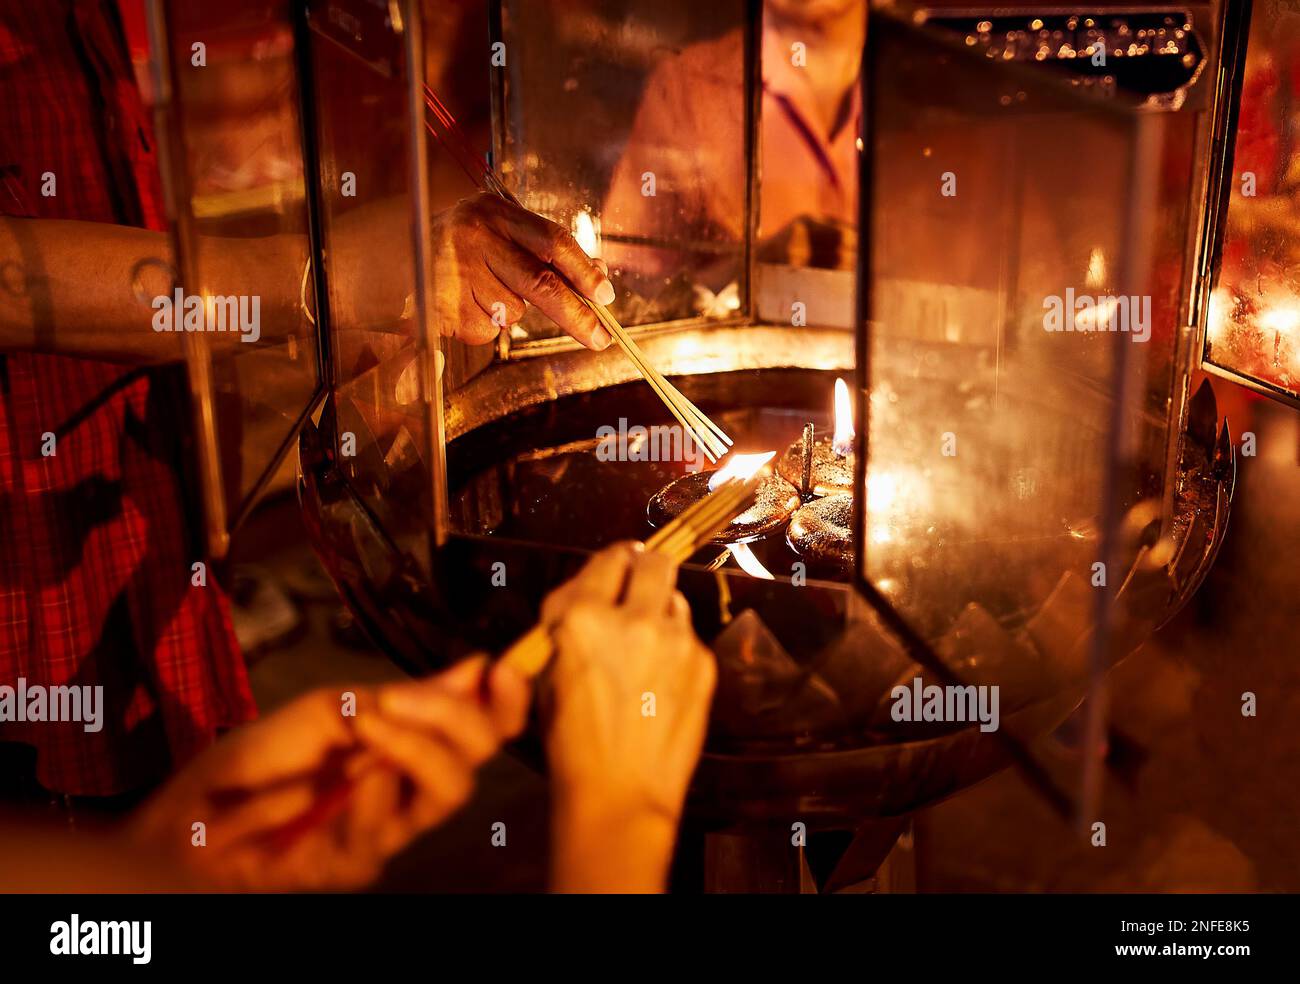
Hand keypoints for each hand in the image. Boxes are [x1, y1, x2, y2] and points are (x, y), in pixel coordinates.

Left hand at [127, 656, 528, 891]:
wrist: (196, 812)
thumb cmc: (263, 756)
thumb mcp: (334, 707)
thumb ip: (407, 698)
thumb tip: (477, 668)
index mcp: (413, 742)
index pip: (484, 725)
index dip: (505, 699)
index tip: (501, 669)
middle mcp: (413, 785)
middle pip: (481, 755)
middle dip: (455, 717)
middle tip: (397, 699)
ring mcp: (389, 828)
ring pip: (450, 792)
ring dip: (416, 747)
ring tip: (368, 724)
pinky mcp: (357, 864)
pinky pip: (388, 829)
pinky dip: (375, 795)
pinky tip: (353, 777)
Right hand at [429, 192, 614, 347]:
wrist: (394, 253)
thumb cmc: (463, 244)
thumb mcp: (501, 231)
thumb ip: (546, 251)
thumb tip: (598, 276)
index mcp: (496, 212)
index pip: (553, 241)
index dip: (584, 271)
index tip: (606, 297)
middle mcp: (474, 236)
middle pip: (539, 284)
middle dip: (575, 316)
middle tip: (600, 339)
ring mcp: (454, 270)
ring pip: (511, 312)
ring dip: (508, 313)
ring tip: (479, 291)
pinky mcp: (438, 303)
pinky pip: (484, 330)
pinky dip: (484, 327)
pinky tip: (462, 305)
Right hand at [540, 543, 715, 890]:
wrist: (620, 793)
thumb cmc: (573, 742)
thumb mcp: (548, 673)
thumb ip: (566, 623)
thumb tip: (585, 591)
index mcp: (583, 617)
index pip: (609, 558)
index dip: (613, 563)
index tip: (616, 569)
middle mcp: (634, 619)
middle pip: (654, 561)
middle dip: (645, 570)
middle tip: (637, 588)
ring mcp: (675, 639)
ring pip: (675, 598)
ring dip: (660, 610)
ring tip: (646, 645)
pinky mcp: (703, 662)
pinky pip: (690, 636)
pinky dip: (677, 648)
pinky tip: (661, 679)